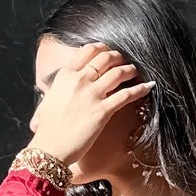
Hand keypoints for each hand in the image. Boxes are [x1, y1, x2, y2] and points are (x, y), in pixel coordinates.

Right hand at [29, 43, 151, 171]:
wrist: (50, 148)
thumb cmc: (48, 128)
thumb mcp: (49, 99)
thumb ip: (60, 88)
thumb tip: (65, 85)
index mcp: (65, 75)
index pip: (87, 50)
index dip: (102, 48)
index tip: (108, 50)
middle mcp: (79, 80)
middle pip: (106, 58)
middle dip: (118, 57)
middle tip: (124, 60)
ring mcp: (92, 95)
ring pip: (118, 72)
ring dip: (130, 69)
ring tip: (135, 71)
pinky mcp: (103, 111)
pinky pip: (126, 95)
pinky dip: (140, 89)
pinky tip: (148, 86)